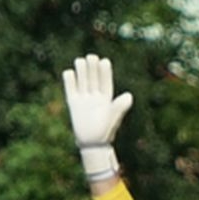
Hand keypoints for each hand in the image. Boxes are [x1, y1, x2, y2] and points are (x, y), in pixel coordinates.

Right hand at [62, 54, 132, 181]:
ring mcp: (84, 99)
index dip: (105, 72)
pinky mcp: (73, 103)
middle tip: (92, 57)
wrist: (92, 143)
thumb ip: (120, 106)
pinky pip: (71, 89)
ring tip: (81, 60)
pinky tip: (69, 72)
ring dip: (82, 72)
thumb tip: (129, 96)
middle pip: (93, 79)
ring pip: (82, 82)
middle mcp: (95, 97)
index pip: (105, 82)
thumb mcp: (114, 117)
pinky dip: (70, 81)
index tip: (105, 61)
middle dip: (93, 68)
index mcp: (107, 99)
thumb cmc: (105, 130)